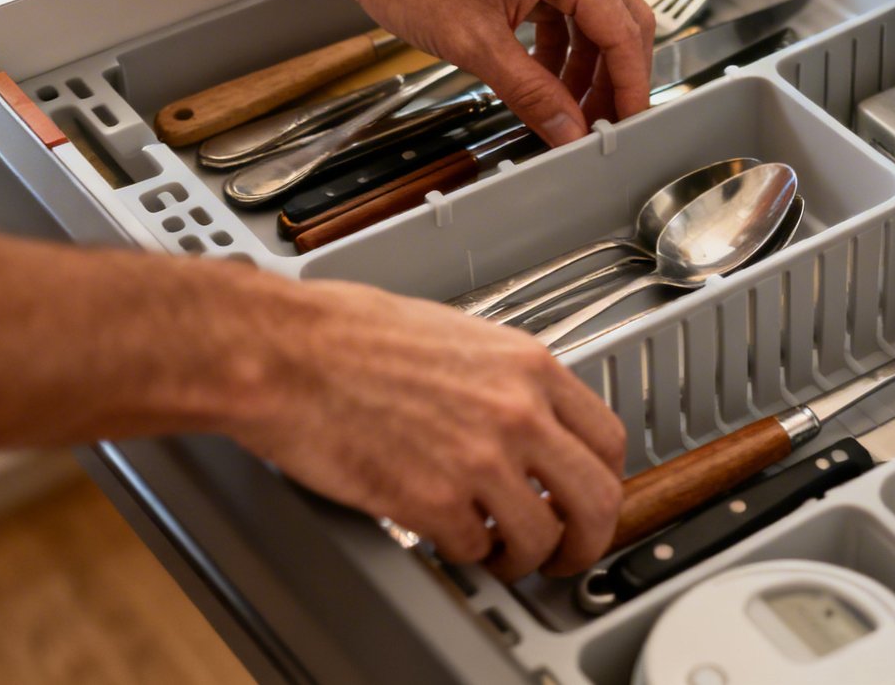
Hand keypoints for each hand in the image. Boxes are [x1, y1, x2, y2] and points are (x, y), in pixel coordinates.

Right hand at [228, 276, 625, 579]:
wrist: (286, 353)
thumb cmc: (350, 335)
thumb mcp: (462, 335)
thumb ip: (509, 381)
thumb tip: (533, 417)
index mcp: (529, 367)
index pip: (608, 440)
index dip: (605, 483)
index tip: (591, 500)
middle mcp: (518, 413)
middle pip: (595, 499)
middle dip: (586, 539)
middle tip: (566, 553)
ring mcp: (479, 459)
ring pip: (541, 538)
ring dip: (523, 558)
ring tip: (500, 555)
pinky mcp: (432, 500)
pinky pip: (474, 550)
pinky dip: (464, 554)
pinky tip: (448, 538)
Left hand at [324, 0, 655, 145]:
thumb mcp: (474, 45)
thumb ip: (532, 93)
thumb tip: (568, 129)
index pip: (624, 32)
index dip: (632, 85)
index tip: (629, 121)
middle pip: (619, 20)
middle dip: (616, 77)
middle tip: (605, 121)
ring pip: (591, 14)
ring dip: (586, 64)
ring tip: (569, 107)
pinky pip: (561, 4)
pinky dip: (559, 44)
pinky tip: (541, 75)